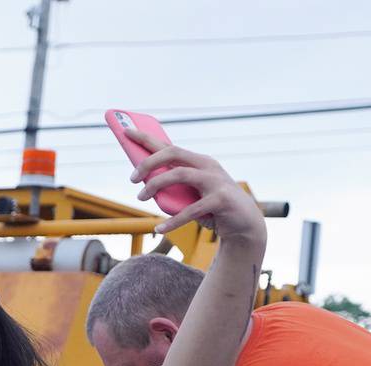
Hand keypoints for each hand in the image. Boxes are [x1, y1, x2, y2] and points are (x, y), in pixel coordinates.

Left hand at [126, 130, 265, 245]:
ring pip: (180, 174)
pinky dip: (172, 221)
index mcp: (198, 161)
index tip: (125, 132)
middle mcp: (207, 166)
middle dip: (149, 162)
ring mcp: (215, 181)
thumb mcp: (192, 194)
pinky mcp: (221, 200)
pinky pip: (191, 210)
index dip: (146, 138)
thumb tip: (144, 184)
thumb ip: (174, 186)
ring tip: (141, 198)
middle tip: (132, 179)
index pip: (168, 145)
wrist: (245, 225)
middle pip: (172, 153)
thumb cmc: (212, 208)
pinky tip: (159, 228)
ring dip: (155, 185)